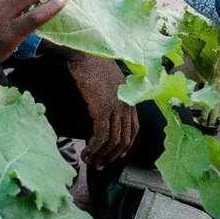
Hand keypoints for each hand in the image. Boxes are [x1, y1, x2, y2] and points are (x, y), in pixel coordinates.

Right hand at [47, 43, 137, 169]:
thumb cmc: (93, 63)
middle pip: (124, 138)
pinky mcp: (103, 109)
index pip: (134, 128)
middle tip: (101, 165)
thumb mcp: (109, 80)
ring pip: (112, 140)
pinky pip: (101, 135)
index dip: (127, 145)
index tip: (118, 155)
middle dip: (112, 155)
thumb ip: (112, 95)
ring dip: (101, 155)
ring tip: (90, 161)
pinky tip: (86, 152)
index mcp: (129, 98)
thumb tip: (104, 107)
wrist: (85, 53)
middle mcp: (126, 105)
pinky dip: (94, 147)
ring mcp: (116, 108)